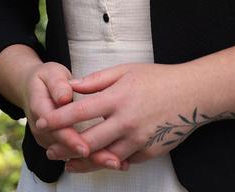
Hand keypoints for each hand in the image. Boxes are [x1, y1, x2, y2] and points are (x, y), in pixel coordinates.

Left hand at [35, 62, 234, 163]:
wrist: (193, 94)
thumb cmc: (158, 79)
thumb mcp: (125, 71)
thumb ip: (97, 80)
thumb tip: (72, 86)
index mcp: (117, 98)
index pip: (80, 112)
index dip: (58, 119)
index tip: (41, 122)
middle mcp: (126, 121)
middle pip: (88, 141)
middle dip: (66, 148)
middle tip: (50, 151)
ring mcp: (138, 139)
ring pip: (105, 157)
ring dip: (85, 161)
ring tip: (69, 164)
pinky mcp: (150, 151)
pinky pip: (125, 160)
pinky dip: (110, 162)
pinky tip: (99, 162)